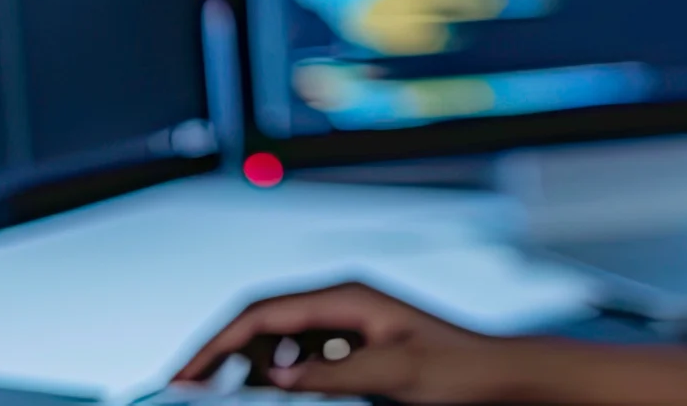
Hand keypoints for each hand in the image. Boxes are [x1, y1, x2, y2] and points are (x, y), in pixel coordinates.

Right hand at [173, 282, 518, 402]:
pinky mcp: (356, 342)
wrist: (500, 374)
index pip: (262, 312)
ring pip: (278, 336)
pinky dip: (278, 372)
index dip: (217, 343)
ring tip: (218, 391)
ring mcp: (348, 320)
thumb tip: (279, 375)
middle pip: (262, 319)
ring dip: (248, 363)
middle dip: (221, 351)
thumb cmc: (459, 368)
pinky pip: (302, 353)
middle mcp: (342, 300)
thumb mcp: (395, 373)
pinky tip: (268, 391)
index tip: (187, 373)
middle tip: (186, 385)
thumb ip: (334, 373)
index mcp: (346, 295)